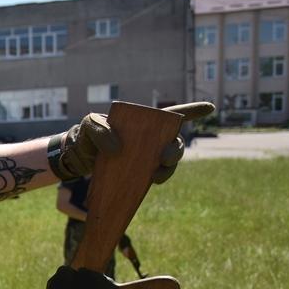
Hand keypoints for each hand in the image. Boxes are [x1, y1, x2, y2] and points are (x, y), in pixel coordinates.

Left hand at [53, 102, 213, 182]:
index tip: (211, 106)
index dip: (193, 110)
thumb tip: (118, 149)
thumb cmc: (87, 135)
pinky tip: (150, 182)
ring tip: (156, 174)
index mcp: (143, 122)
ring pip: (168, 162)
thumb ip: (101, 130)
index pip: (172, 114)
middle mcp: (149, 139)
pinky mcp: (138, 173)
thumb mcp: (90, 125)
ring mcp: (145, 157)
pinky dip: (156, 179)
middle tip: (165, 157)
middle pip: (174, 143)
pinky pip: (154, 177)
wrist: (76, 157)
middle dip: (175, 150)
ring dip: (168, 168)